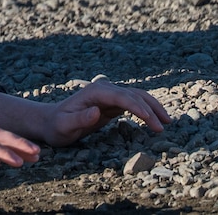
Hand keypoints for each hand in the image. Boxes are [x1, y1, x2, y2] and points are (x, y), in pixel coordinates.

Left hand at [0, 81, 167, 146]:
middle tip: (163, 127)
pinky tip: (157, 121)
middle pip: (133, 94)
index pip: (122, 96)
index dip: (139, 108)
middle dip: (151, 109)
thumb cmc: (56, 127)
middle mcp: (102, 89)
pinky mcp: (111, 103)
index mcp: (93, 92)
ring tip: (168, 123)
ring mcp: (108, 95)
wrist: (50, 122)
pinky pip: (134, 103)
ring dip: (153, 107)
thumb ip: (80, 119)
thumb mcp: (64, 126)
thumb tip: (98, 111)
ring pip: (137, 96)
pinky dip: (147, 110)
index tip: (153, 122)